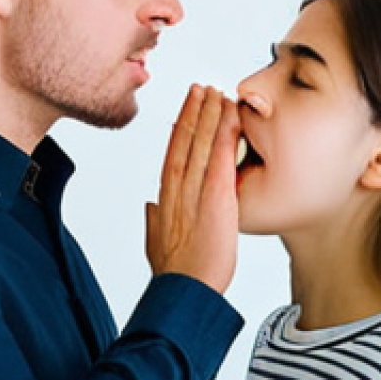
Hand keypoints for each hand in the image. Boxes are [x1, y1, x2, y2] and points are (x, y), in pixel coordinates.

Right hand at [145, 85, 239, 294]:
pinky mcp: (216, 196)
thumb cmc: (175, 275)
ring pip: (200, 142)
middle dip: (192, 113)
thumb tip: (150, 206)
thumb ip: (153, 221)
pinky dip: (224, 131)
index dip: (179, 131)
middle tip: (201, 89)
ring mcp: (195, 191)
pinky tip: (230, 112)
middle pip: (183, 142)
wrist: (185, 290)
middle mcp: (176, 190)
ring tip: (215, 91)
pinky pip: (220, 155)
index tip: (185, 112)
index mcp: (164, 200)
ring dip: (208, 114)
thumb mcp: (157, 244)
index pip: (171, 156)